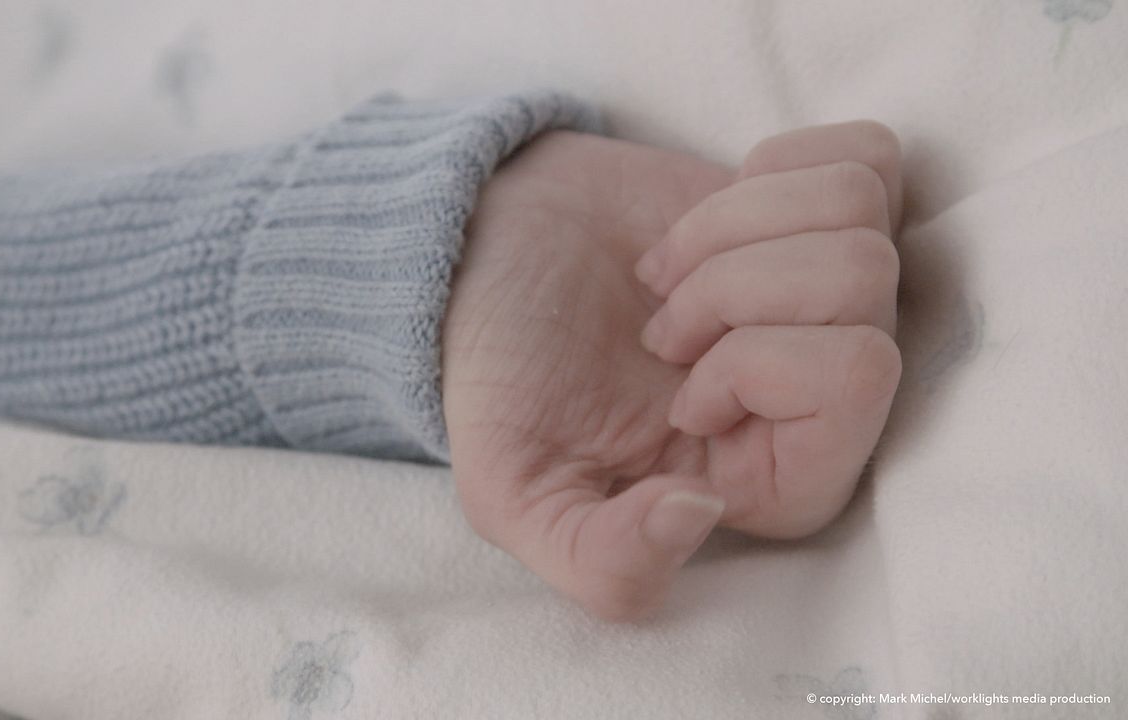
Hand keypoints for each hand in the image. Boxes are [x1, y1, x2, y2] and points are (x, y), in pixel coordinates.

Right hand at [442, 122, 902, 619]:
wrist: (483, 262)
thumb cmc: (502, 379)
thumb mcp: (515, 497)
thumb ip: (605, 562)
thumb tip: (706, 510)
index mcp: (779, 480)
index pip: (856, 380)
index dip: (753, 362)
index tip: (676, 393)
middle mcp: (826, 393)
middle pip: (865, 286)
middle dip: (732, 284)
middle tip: (662, 328)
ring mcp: (829, 297)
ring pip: (864, 220)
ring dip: (736, 229)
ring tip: (672, 280)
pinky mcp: (818, 215)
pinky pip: (873, 159)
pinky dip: (776, 170)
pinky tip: (712, 218)